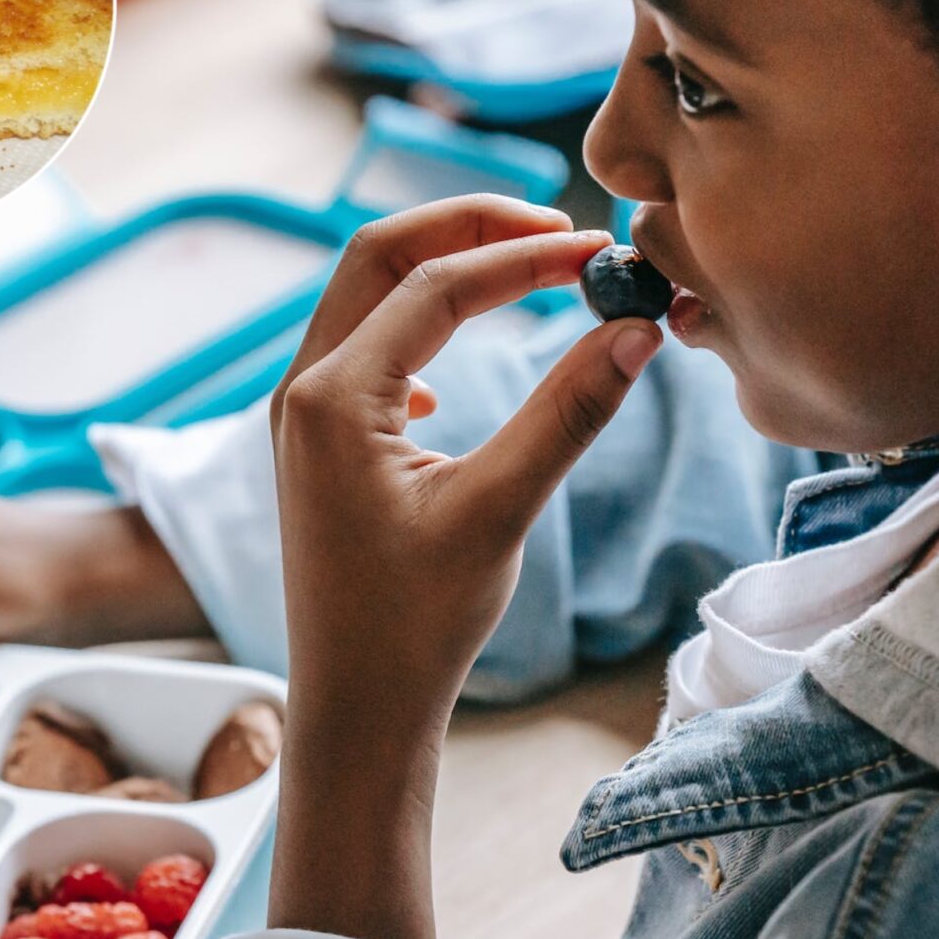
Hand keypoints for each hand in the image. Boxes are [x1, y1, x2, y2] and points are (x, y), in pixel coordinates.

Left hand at [267, 196, 660, 938]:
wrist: (353, 711)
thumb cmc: (415, 626)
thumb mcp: (499, 511)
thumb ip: (567, 413)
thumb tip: (636, 328)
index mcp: (332, 398)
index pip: (435, 282)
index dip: (523, 255)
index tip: (598, 250)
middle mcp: (302, 390)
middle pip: (379, 254)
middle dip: (468, 226)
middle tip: (558, 229)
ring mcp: (302, 415)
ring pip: (368, 294)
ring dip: (444, 267)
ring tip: (528, 268)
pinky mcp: (318, 443)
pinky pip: (363, 345)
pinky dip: (417, 322)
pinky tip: (453, 376)